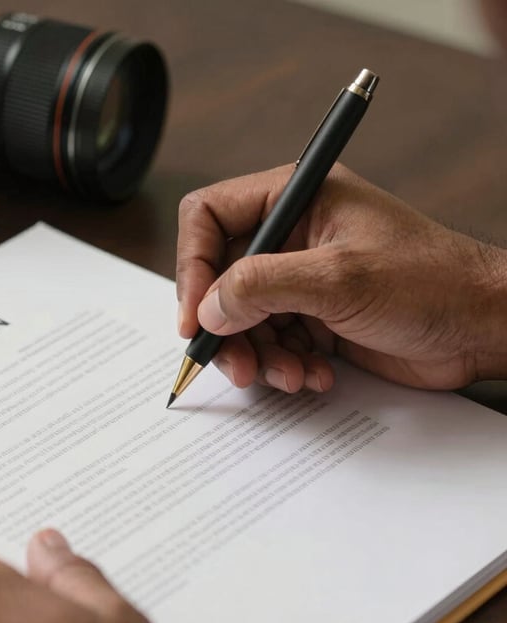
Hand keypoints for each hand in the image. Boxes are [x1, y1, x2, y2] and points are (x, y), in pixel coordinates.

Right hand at [177, 164, 506, 391]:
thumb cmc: (431, 282)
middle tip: (238, 364)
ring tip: (289, 374)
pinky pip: (270, 343)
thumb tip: (208, 307)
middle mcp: (290, 236)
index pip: (209, 217)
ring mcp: (300, 279)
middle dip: (225, 327)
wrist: (480, 327)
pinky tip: (314, 374)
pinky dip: (283, 365)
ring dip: (257, 355)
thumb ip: (262, 286)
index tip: (194, 318)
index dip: (193, 267)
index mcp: (295, 198)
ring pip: (241, 318)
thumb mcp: (339, 278)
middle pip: (219, 278)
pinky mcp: (311, 316)